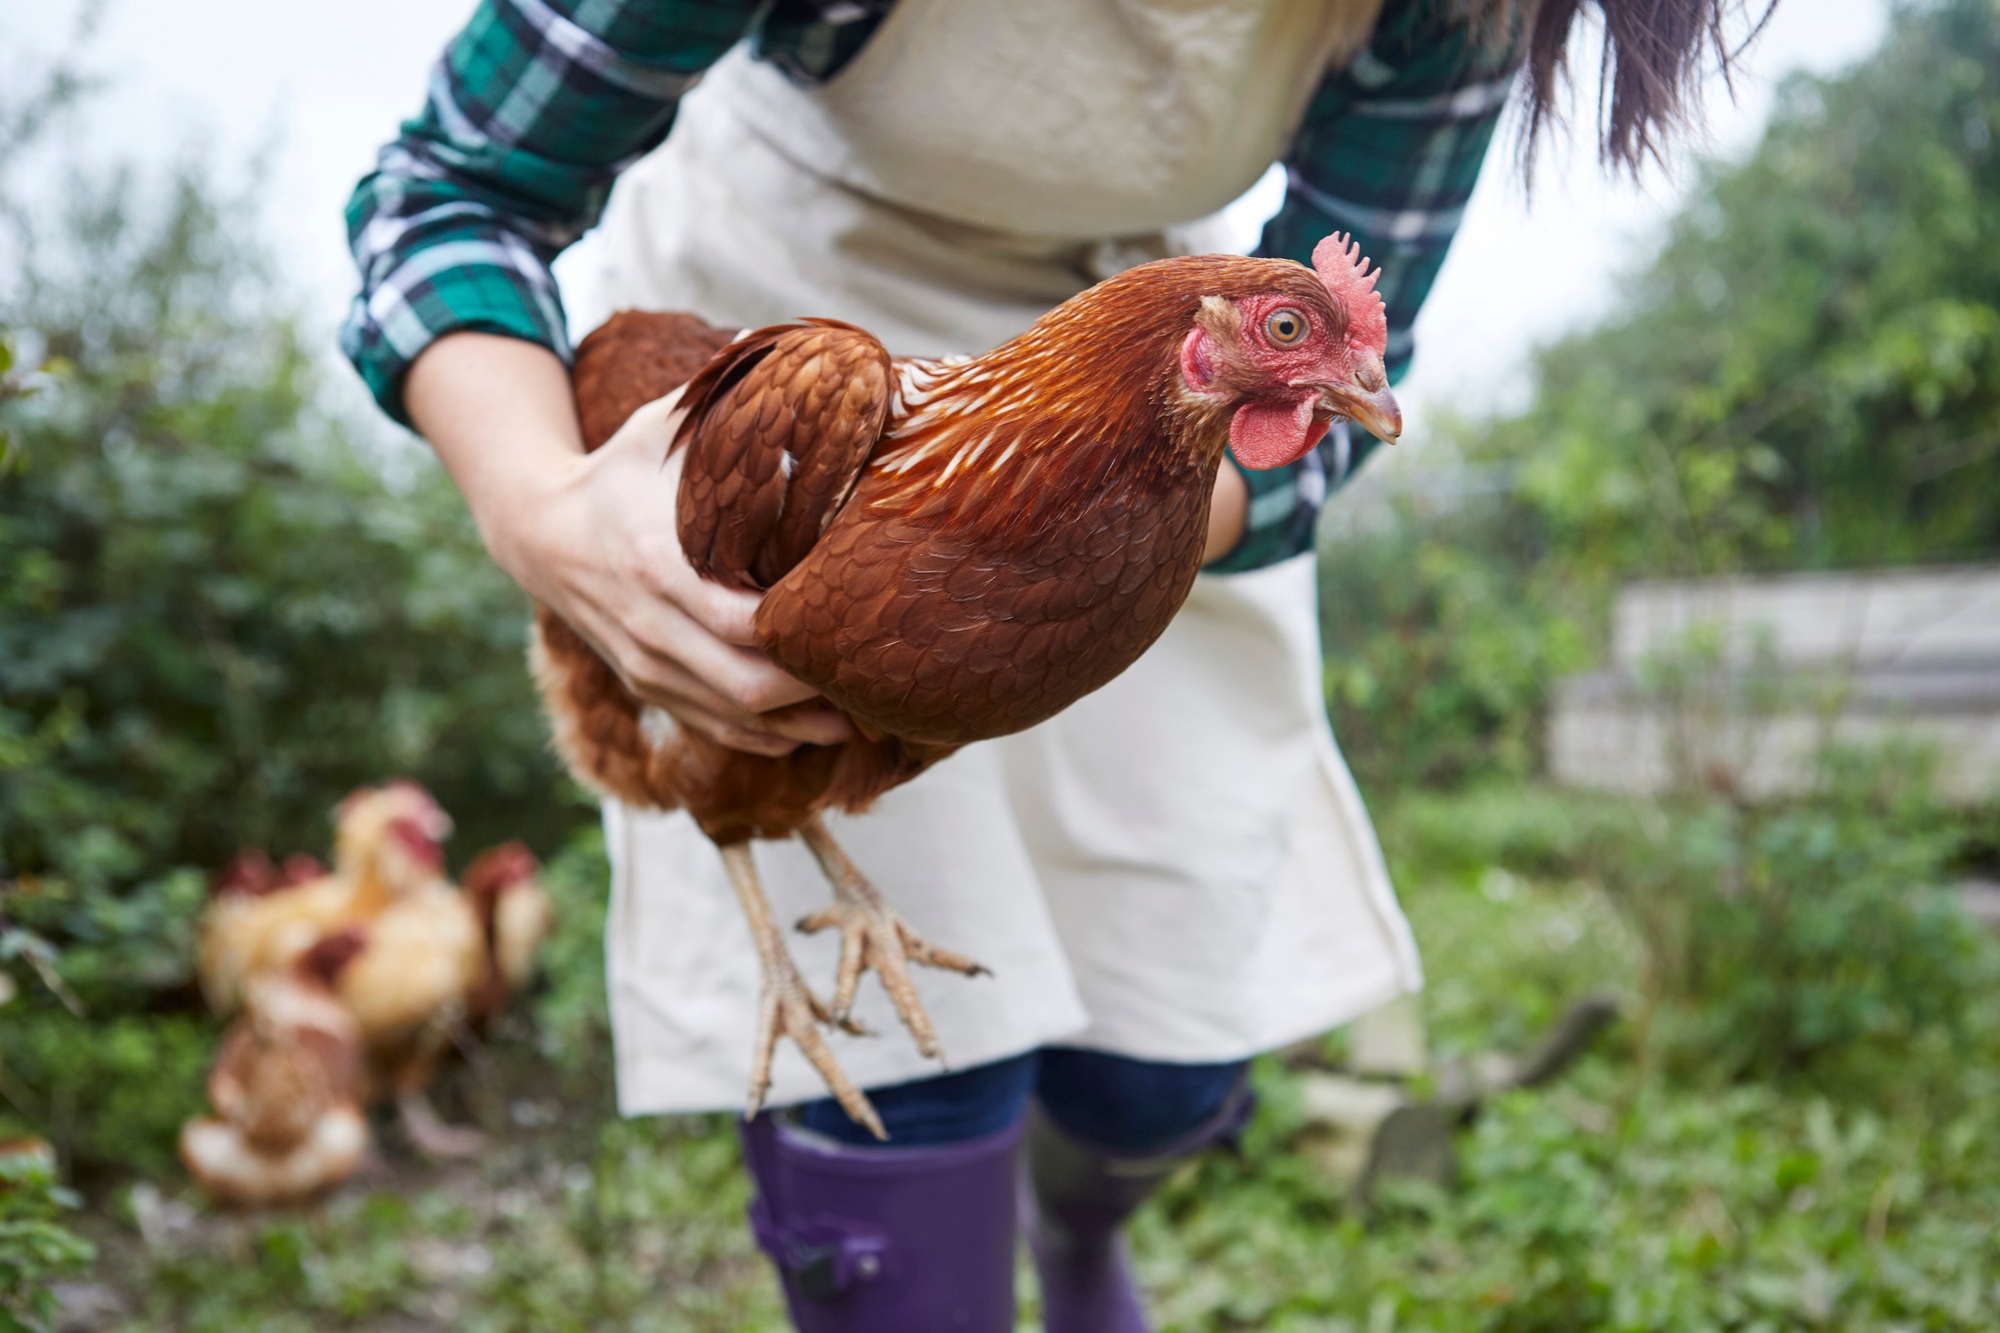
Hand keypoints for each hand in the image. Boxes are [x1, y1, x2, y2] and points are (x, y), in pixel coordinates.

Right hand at [406, 333, 851, 756]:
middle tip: (873, 674)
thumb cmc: (620, 471)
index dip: (804, 634)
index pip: (745, 624)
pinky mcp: (649, 688)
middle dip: (816, 694)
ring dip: (802, 725)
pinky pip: (715, 730)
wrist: (537, 529)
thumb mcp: (666, 428)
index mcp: (660, 566)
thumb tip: (815, 373)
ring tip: (860, 711)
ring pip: (736, 721)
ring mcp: (647, 666)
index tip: (858, 618)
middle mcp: (651, 628)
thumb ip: (732, 407)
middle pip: (749, 688)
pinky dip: (767, 739)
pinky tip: (813, 728)